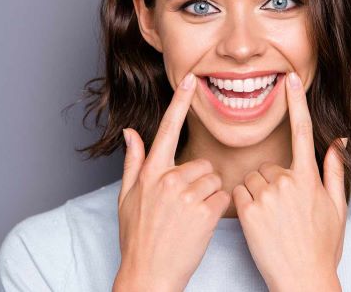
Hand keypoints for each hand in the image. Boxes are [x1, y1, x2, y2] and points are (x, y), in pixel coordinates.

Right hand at [114, 72, 231, 291]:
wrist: (148, 275)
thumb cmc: (137, 238)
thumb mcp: (126, 198)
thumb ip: (133, 162)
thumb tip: (130, 132)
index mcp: (151, 172)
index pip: (167, 128)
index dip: (180, 101)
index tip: (191, 79)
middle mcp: (168, 179)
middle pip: (202, 163)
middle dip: (200, 181)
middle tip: (185, 206)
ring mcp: (187, 196)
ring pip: (215, 180)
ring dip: (209, 196)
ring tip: (191, 218)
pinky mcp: (205, 213)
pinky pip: (224, 198)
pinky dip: (219, 210)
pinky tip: (201, 225)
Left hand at [231, 71, 347, 291]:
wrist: (303, 279)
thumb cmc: (322, 247)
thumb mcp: (337, 208)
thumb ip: (334, 171)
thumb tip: (340, 141)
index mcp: (310, 178)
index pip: (302, 132)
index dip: (296, 103)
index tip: (290, 78)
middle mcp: (288, 182)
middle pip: (269, 165)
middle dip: (271, 182)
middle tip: (282, 212)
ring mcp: (267, 196)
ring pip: (251, 178)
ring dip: (256, 194)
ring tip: (271, 221)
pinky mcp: (248, 210)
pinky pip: (237, 193)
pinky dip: (243, 204)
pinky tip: (257, 223)